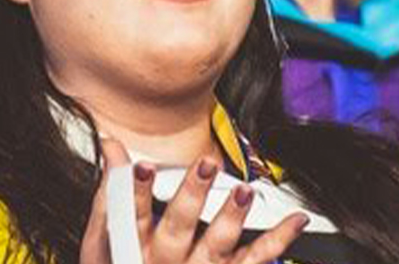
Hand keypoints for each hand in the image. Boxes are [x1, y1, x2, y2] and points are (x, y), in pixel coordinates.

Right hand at [79, 139, 306, 263]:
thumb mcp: (103, 244)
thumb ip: (112, 194)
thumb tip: (112, 147)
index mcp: (133, 250)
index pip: (132, 217)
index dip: (137, 193)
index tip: (143, 167)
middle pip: (178, 229)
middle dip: (192, 197)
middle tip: (206, 165)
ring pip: (216, 248)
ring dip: (231, 218)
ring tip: (245, 193)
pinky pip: (253, 261)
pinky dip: (277, 240)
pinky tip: (295, 221)